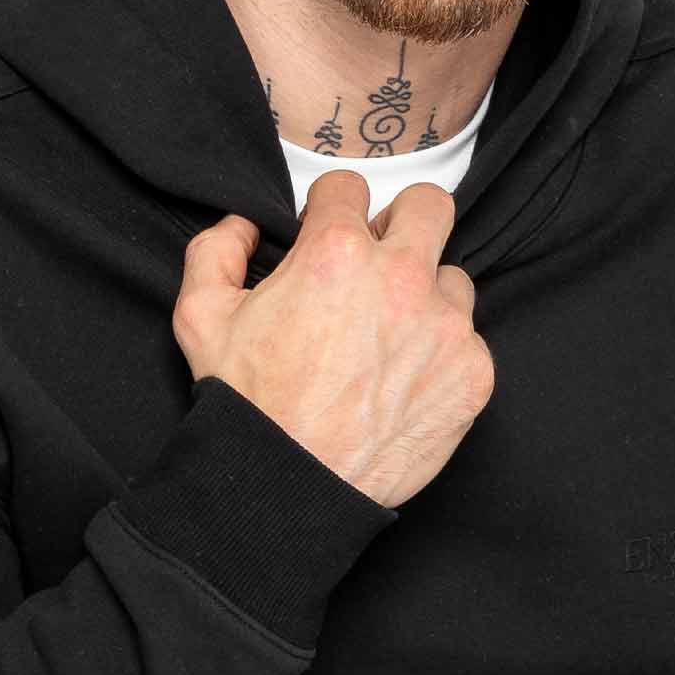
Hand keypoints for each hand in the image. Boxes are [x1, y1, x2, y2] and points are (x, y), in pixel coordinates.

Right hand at [171, 169, 492, 509]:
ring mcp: (445, 327)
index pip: (350, 188)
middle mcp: (401, 279)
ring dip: (426, 297)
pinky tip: (404, 381)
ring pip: (453, 280)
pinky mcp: (472, 373)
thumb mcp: (202, 317)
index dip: (330, 212)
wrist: (292, 486)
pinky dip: (441, 355)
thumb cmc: (249, 407)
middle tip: (379, 260)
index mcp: (337, 252)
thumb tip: (244, 226)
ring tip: (388, 338)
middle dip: (402, 223)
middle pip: (429, 207)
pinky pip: (468, 342)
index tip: (326, 238)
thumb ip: (216, 251)